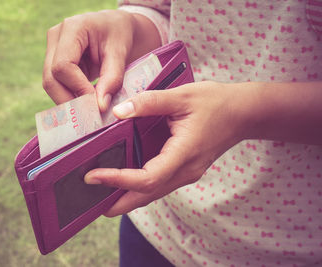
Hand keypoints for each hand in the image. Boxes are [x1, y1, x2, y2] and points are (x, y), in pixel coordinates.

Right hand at [42, 10, 160, 110]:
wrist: (116, 27)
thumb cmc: (120, 34)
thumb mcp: (121, 54)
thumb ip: (112, 79)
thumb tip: (100, 107)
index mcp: (72, 28)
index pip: (63, 66)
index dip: (78, 88)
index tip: (96, 104)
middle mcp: (55, 38)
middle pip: (50, 78)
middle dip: (69, 100)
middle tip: (90, 116)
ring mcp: (52, 50)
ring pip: (51, 85)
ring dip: (69, 101)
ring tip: (89, 113)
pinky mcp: (55, 63)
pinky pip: (57, 85)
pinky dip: (70, 98)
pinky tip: (85, 106)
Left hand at [84, 81, 246, 215]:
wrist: (244, 114)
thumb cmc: (215, 102)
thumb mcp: (182, 96)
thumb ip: (149, 102)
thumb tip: (118, 111)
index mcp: (184, 153)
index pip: (147, 178)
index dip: (118, 180)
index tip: (93, 177)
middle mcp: (186, 170)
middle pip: (147, 195)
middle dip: (118, 202)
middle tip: (91, 202)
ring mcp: (187, 173)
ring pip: (153, 193)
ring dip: (128, 198)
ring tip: (102, 196)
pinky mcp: (186, 170)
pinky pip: (160, 185)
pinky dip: (140, 188)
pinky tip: (125, 182)